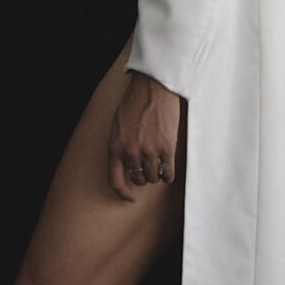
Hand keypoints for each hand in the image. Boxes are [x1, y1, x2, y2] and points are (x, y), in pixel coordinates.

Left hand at [108, 70, 181, 201]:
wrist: (153, 87)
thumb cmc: (135, 103)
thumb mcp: (118, 126)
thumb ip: (120, 146)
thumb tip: (126, 166)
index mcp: (115, 147)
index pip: (115, 181)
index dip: (123, 193)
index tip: (130, 197)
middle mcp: (131, 152)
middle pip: (138, 180)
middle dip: (142, 177)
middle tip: (147, 169)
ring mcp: (150, 151)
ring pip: (153, 177)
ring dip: (156, 175)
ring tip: (158, 166)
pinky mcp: (167, 148)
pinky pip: (168, 173)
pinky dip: (168, 175)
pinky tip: (168, 170)